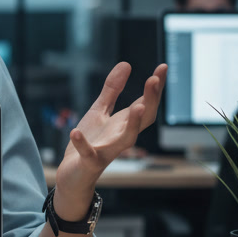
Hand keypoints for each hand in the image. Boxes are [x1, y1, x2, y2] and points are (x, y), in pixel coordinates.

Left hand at [53, 62, 166, 218]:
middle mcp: (121, 136)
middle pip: (143, 119)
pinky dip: (83, 144)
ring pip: (127, 140)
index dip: (155, 87)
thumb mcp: (99, 111)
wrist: (74, 173)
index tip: (163, 66)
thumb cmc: (91, 140)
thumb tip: (126, 63)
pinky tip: (75, 132)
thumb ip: (112, 90)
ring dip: (133, 124)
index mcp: (124, 123)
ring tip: (137, 107)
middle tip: (154, 79)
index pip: (145, 103)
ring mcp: (107, 150)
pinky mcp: (89, 162)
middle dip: (150, 100)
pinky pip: (88, 154)